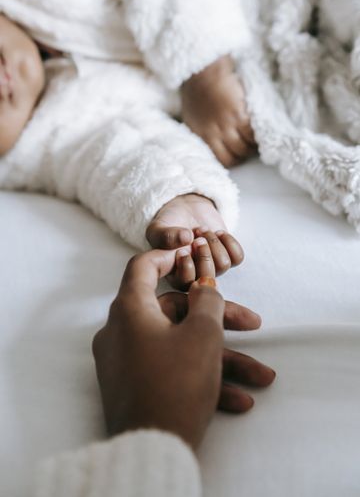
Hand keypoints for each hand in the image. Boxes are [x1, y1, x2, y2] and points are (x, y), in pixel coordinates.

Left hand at [92, 243, 275, 449]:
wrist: (152, 450)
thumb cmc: (177, 382)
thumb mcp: (202, 335)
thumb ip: (207, 302)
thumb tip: (203, 288)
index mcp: (129, 311)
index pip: (142, 267)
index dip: (169, 255)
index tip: (193, 254)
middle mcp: (122, 332)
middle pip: (174, 312)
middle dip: (218, 321)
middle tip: (253, 326)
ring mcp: (126, 362)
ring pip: (179, 346)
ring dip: (220, 359)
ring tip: (261, 377)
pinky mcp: (135, 387)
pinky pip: (170, 371)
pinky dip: (201, 378)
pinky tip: (239, 400)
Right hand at [146, 193, 243, 283]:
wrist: (186, 209)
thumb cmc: (169, 223)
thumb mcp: (158, 228)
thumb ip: (165, 235)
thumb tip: (186, 239)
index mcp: (175, 275)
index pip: (185, 284)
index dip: (187, 266)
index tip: (182, 249)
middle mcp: (196, 275)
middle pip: (207, 276)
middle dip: (204, 254)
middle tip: (196, 238)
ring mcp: (213, 267)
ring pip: (223, 265)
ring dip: (214, 243)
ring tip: (203, 230)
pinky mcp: (228, 257)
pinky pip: (237, 257)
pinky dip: (229, 241)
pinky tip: (218, 233)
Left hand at [181, 55, 256, 166]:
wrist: (204, 72)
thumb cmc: (197, 93)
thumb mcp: (193, 118)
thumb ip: (203, 134)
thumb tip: (213, 146)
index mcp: (202, 136)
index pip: (222, 160)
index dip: (234, 159)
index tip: (238, 153)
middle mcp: (214, 134)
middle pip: (236, 156)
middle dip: (244, 153)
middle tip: (249, 145)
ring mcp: (227, 125)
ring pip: (245, 147)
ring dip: (252, 145)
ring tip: (254, 137)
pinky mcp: (239, 114)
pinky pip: (251, 133)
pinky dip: (256, 134)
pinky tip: (257, 128)